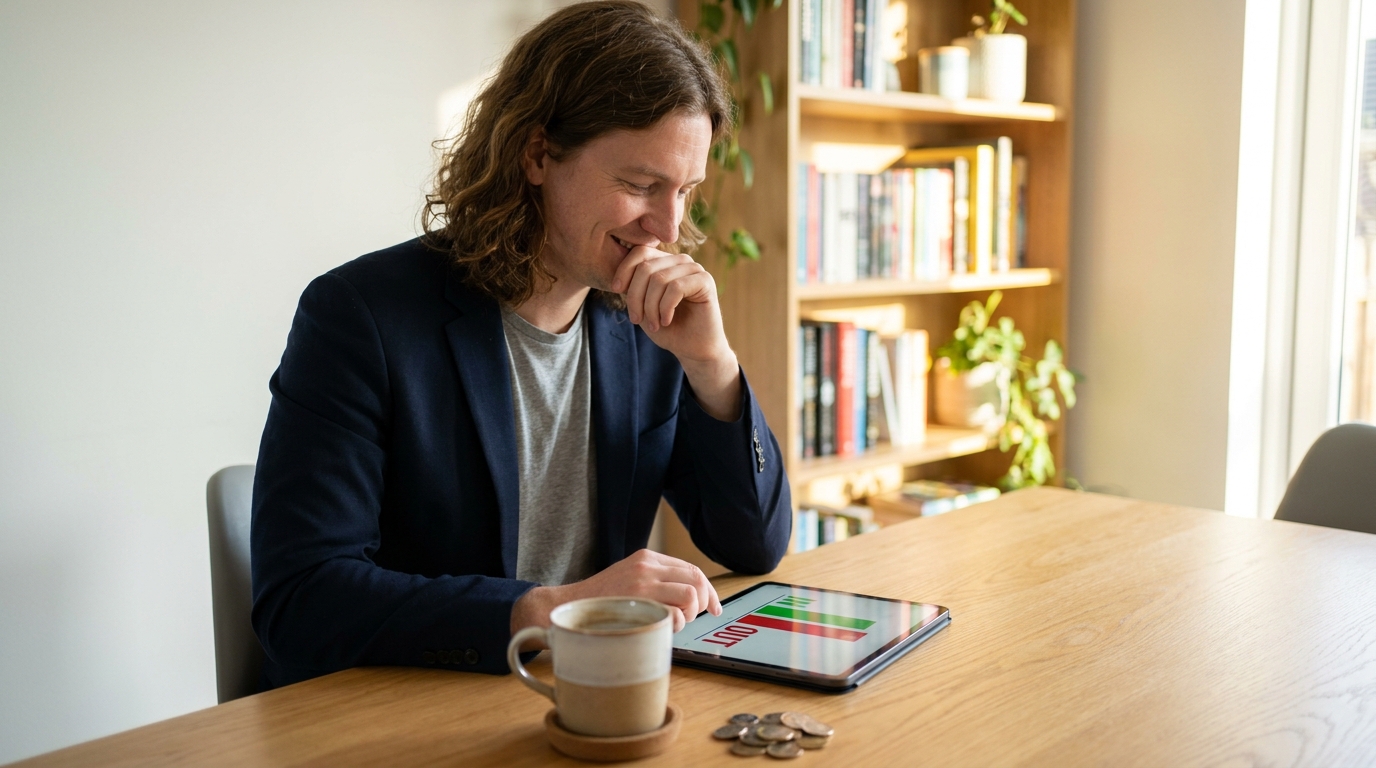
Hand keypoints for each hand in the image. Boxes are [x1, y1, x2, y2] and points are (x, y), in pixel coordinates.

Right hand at [511, 549, 721, 635]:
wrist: (565, 608)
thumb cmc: (600, 602)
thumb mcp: (630, 580)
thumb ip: (658, 583)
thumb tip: (692, 598)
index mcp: (648, 558)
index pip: (692, 570)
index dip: (709, 591)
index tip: (714, 607)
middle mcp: (648, 566)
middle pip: (697, 580)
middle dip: (703, 603)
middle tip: (694, 617)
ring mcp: (643, 582)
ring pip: (691, 595)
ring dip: (689, 615)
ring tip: (672, 623)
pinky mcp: (638, 602)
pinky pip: (675, 613)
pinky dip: (676, 625)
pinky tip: (660, 628)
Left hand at [610, 247, 726, 360]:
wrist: (692, 348)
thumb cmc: (666, 328)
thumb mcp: (641, 305)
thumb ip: (631, 286)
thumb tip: (618, 273)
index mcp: (665, 261)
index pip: (640, 252)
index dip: (624, 270)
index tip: (617, 290)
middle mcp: (680, 261)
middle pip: (646, 267)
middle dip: (636, 296)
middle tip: (636, 319)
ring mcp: (694, 269)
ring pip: (660, 279)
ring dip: (650, 307)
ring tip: (654, 324)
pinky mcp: (705, 281)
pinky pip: (676, 288)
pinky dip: (666, 308)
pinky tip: (666, 321)